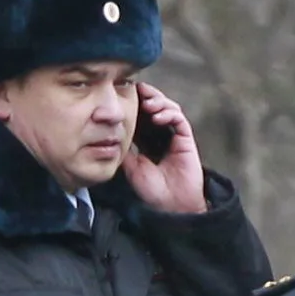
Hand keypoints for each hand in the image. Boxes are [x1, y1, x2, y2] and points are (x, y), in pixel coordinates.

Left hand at [127, 84, 206, 213]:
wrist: (171, 205)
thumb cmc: (151, 190)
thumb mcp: (130, 167)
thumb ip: (123, 149)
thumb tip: (108, 133)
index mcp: (146, 140)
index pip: (140, 114)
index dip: (133, 103)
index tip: (123, 95)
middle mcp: (160, 134)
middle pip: (155, 106)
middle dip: (146, 96)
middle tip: (136, 90)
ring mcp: (174, 136)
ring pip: (168, 108)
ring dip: (158, 101)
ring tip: (147, 104)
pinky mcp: (186, 140)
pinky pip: (179, 120)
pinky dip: (169, 114)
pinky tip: (158, 116)